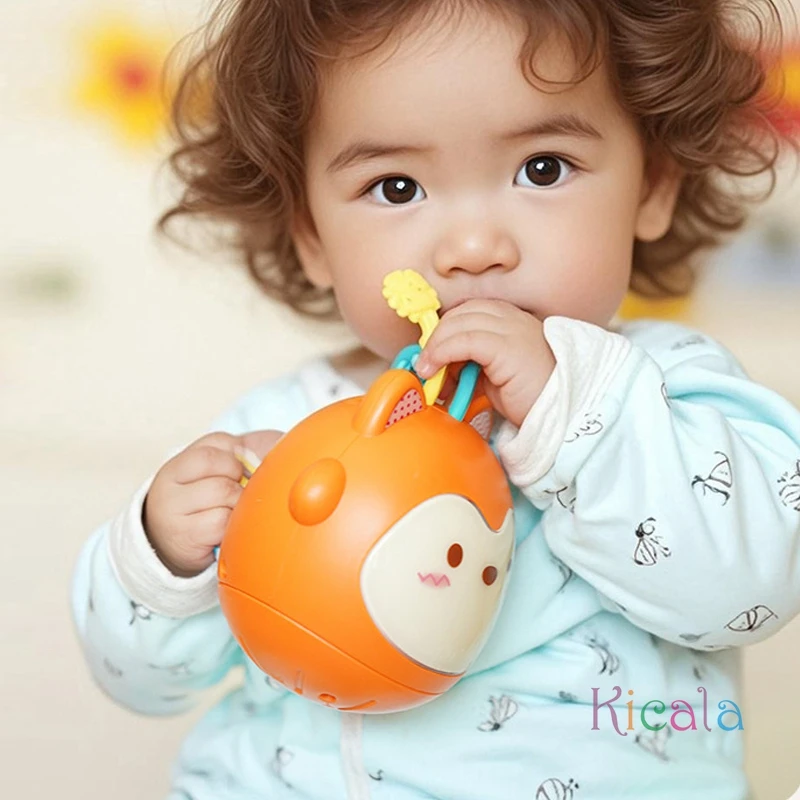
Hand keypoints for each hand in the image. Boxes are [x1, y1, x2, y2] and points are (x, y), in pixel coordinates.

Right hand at [143, 430, 283, 577]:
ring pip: (223, 491)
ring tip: (229, 513)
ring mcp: (171, 507)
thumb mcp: (221, 473)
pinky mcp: (183, 534)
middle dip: (239, 478)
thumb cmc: (207, 506)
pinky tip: (224, 530)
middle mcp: (169, 480)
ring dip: (237, 504)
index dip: (240, 455)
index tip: (241, 471)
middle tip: (236, 494)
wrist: (173, 547)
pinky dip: (231, 526)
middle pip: (220, 463)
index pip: (218, 441)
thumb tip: (281, 445)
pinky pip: (221, 521)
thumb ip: (249, 451)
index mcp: (181, 460)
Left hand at [414, 299, 555, 427]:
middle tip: (424, 365)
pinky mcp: (507, 346)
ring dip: (435, 346)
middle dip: (436, 337)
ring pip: (458, 323)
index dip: (444, 331)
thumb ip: (470, 365)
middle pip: (460, 313)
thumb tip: (437, 369)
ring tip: (426, 371)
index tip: (430, 355)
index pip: (467, 312)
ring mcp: (511, 329)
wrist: (561, 412)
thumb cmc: (530, 398)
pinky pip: (464, 340)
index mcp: (510, 321)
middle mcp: (511, 318)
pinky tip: (434, 370)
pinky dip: (442, 352)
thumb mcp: (493, 376)